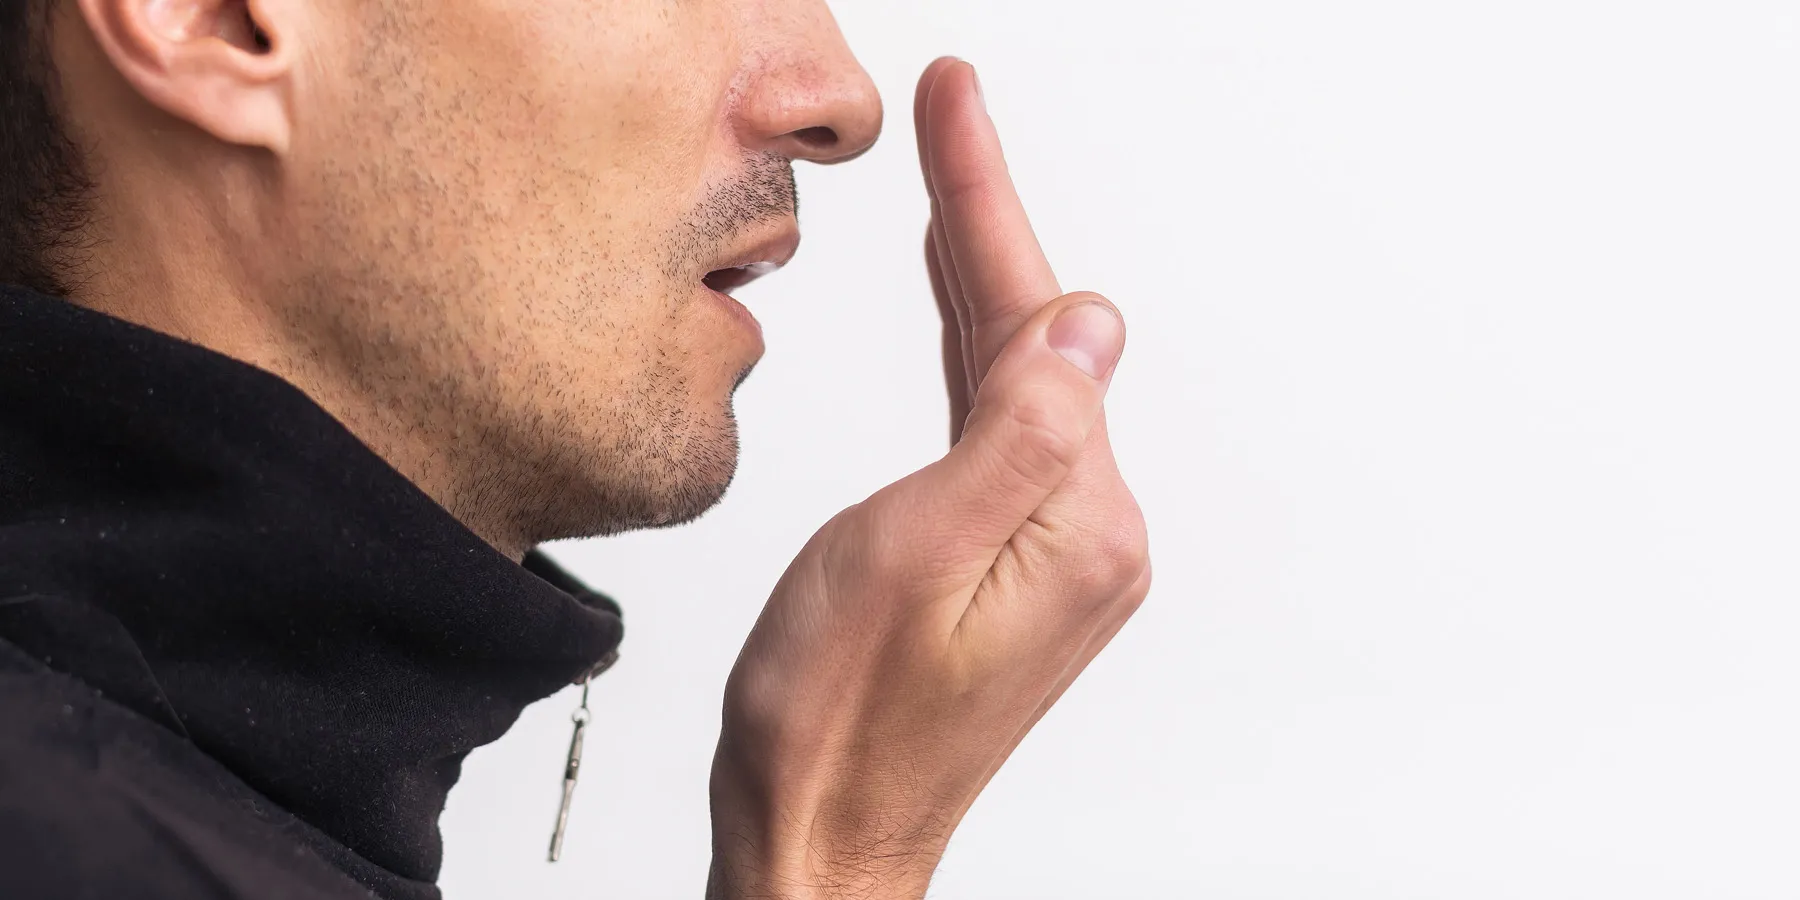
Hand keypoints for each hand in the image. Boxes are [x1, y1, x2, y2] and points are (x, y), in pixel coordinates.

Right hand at [707, 58, 1150, 899]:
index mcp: (1076, 524)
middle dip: (984, 220)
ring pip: (1016, 375)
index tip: (959, 106)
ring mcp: (1056, 550)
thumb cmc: (838, 722)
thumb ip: (1014, 433)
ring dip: (977, 277)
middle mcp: (1086, 534)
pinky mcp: (1017, 566)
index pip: (1033, 322)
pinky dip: (971, 354)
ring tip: (945, 183)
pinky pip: (1000, 428)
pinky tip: (958, 312)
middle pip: (1034, 337)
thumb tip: (1088, 324)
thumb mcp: (912, 556)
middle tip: (952, 112)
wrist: (821, 836)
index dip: (987, 201)